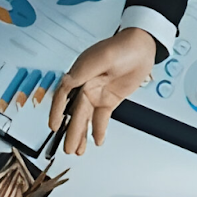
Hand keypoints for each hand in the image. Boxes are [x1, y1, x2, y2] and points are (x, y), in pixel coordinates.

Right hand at [49, 28, 157, 154]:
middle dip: (71, 131)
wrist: (142, 46)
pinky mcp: (110, 99)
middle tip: (68, 148)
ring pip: (86, 118)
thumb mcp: (103, 57)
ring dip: (81, 134)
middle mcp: (86, 85)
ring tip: (77, 150)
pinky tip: (96, 140)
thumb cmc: (122, 47)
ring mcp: (98, 93)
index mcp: (80, 74)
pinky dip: (99, 129)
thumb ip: (84, 71)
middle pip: (75, 112)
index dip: (57, 111)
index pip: (63, 95)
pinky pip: (102, 117)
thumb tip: (67, 82)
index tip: (54, 126)